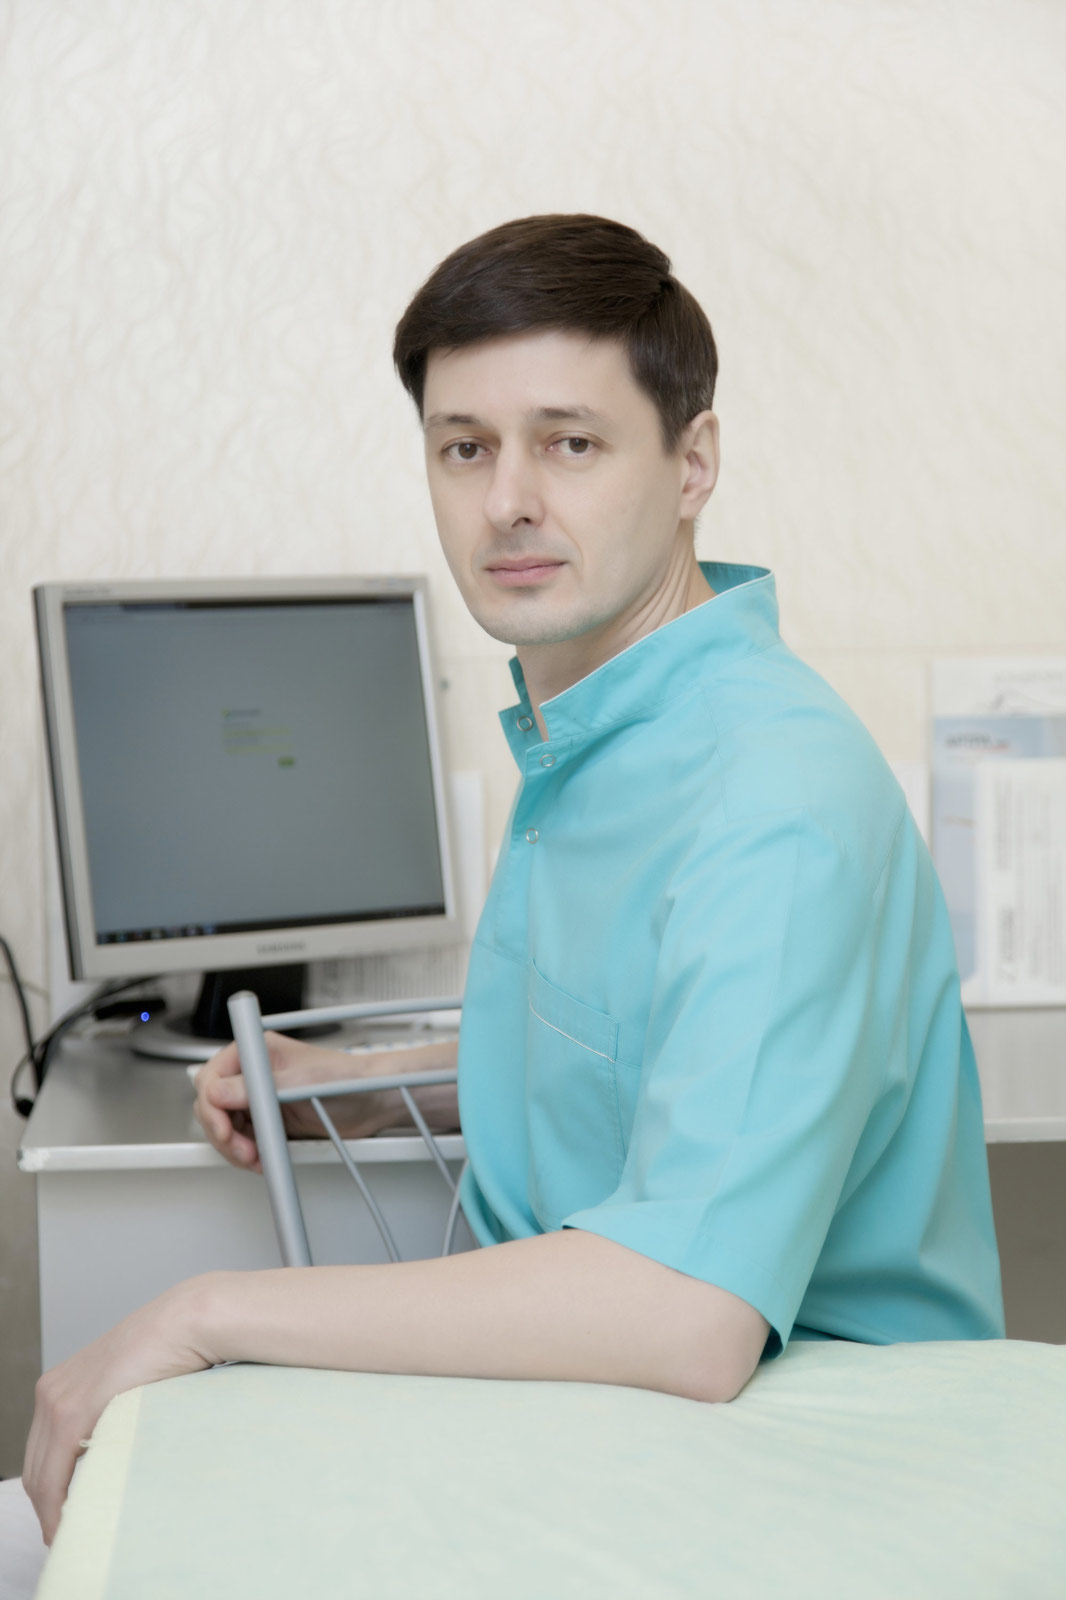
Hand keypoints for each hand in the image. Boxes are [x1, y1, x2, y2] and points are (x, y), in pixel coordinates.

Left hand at [23, 1277, 213, 1544]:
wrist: (185, 1322)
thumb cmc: (171, 1351)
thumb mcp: (130, 1387)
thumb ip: (112, 1415)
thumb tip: (117, 1455)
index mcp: (61, 1385)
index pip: (42, 1453)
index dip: (51, 1490)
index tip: (67, 1515)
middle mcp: (50, 1391)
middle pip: (35, 1469)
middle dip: (49, 1507)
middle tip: (71, 1534)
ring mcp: (58, 1400)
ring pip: (40, 1477)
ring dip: (51, 1513)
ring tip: (73, 1536)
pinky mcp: (73, 1412)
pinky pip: (54, 1475)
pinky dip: (56, 1507)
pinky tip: (69, 1525)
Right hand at [193, 1032, 398, 1171]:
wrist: (374, 1102)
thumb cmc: (348, 1081)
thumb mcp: (301, 1082)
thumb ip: (257, 1087)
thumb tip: (218, 1092)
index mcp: (259, 1051)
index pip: (213, 1076)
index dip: (212, 1105)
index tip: (224, 1128)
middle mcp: (256, 1073)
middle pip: (213, 1104)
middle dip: (223, 1131)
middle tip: (243, 1151)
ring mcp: (260, 1097)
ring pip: (225, 1125)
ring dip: (234, 1146)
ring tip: (255, 1158)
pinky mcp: (270, 1119)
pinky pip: (244, 1138)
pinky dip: (247, 1153)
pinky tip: (262, 1159)